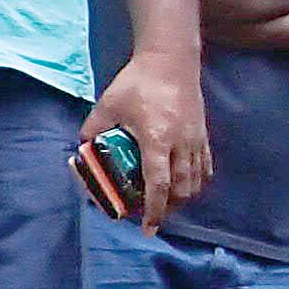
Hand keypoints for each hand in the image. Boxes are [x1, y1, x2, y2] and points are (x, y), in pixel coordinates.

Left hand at [83, 47, 212, 230]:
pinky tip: (186, 185)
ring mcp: (195, 140)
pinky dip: (196, 182)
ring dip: (183, 198)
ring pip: (196, 182)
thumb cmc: (138, 82)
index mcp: (156, 139)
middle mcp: (180, 144)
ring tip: (168, 204)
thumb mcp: (107, 104)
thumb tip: (83, 147)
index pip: (158, 184)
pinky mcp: (202, 134)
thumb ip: (93, 127)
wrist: (171, 60)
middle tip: (154, 216)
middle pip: (181, 190)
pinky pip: (204, 167)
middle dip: (168, 209)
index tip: (148, 227)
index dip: (153, 210)